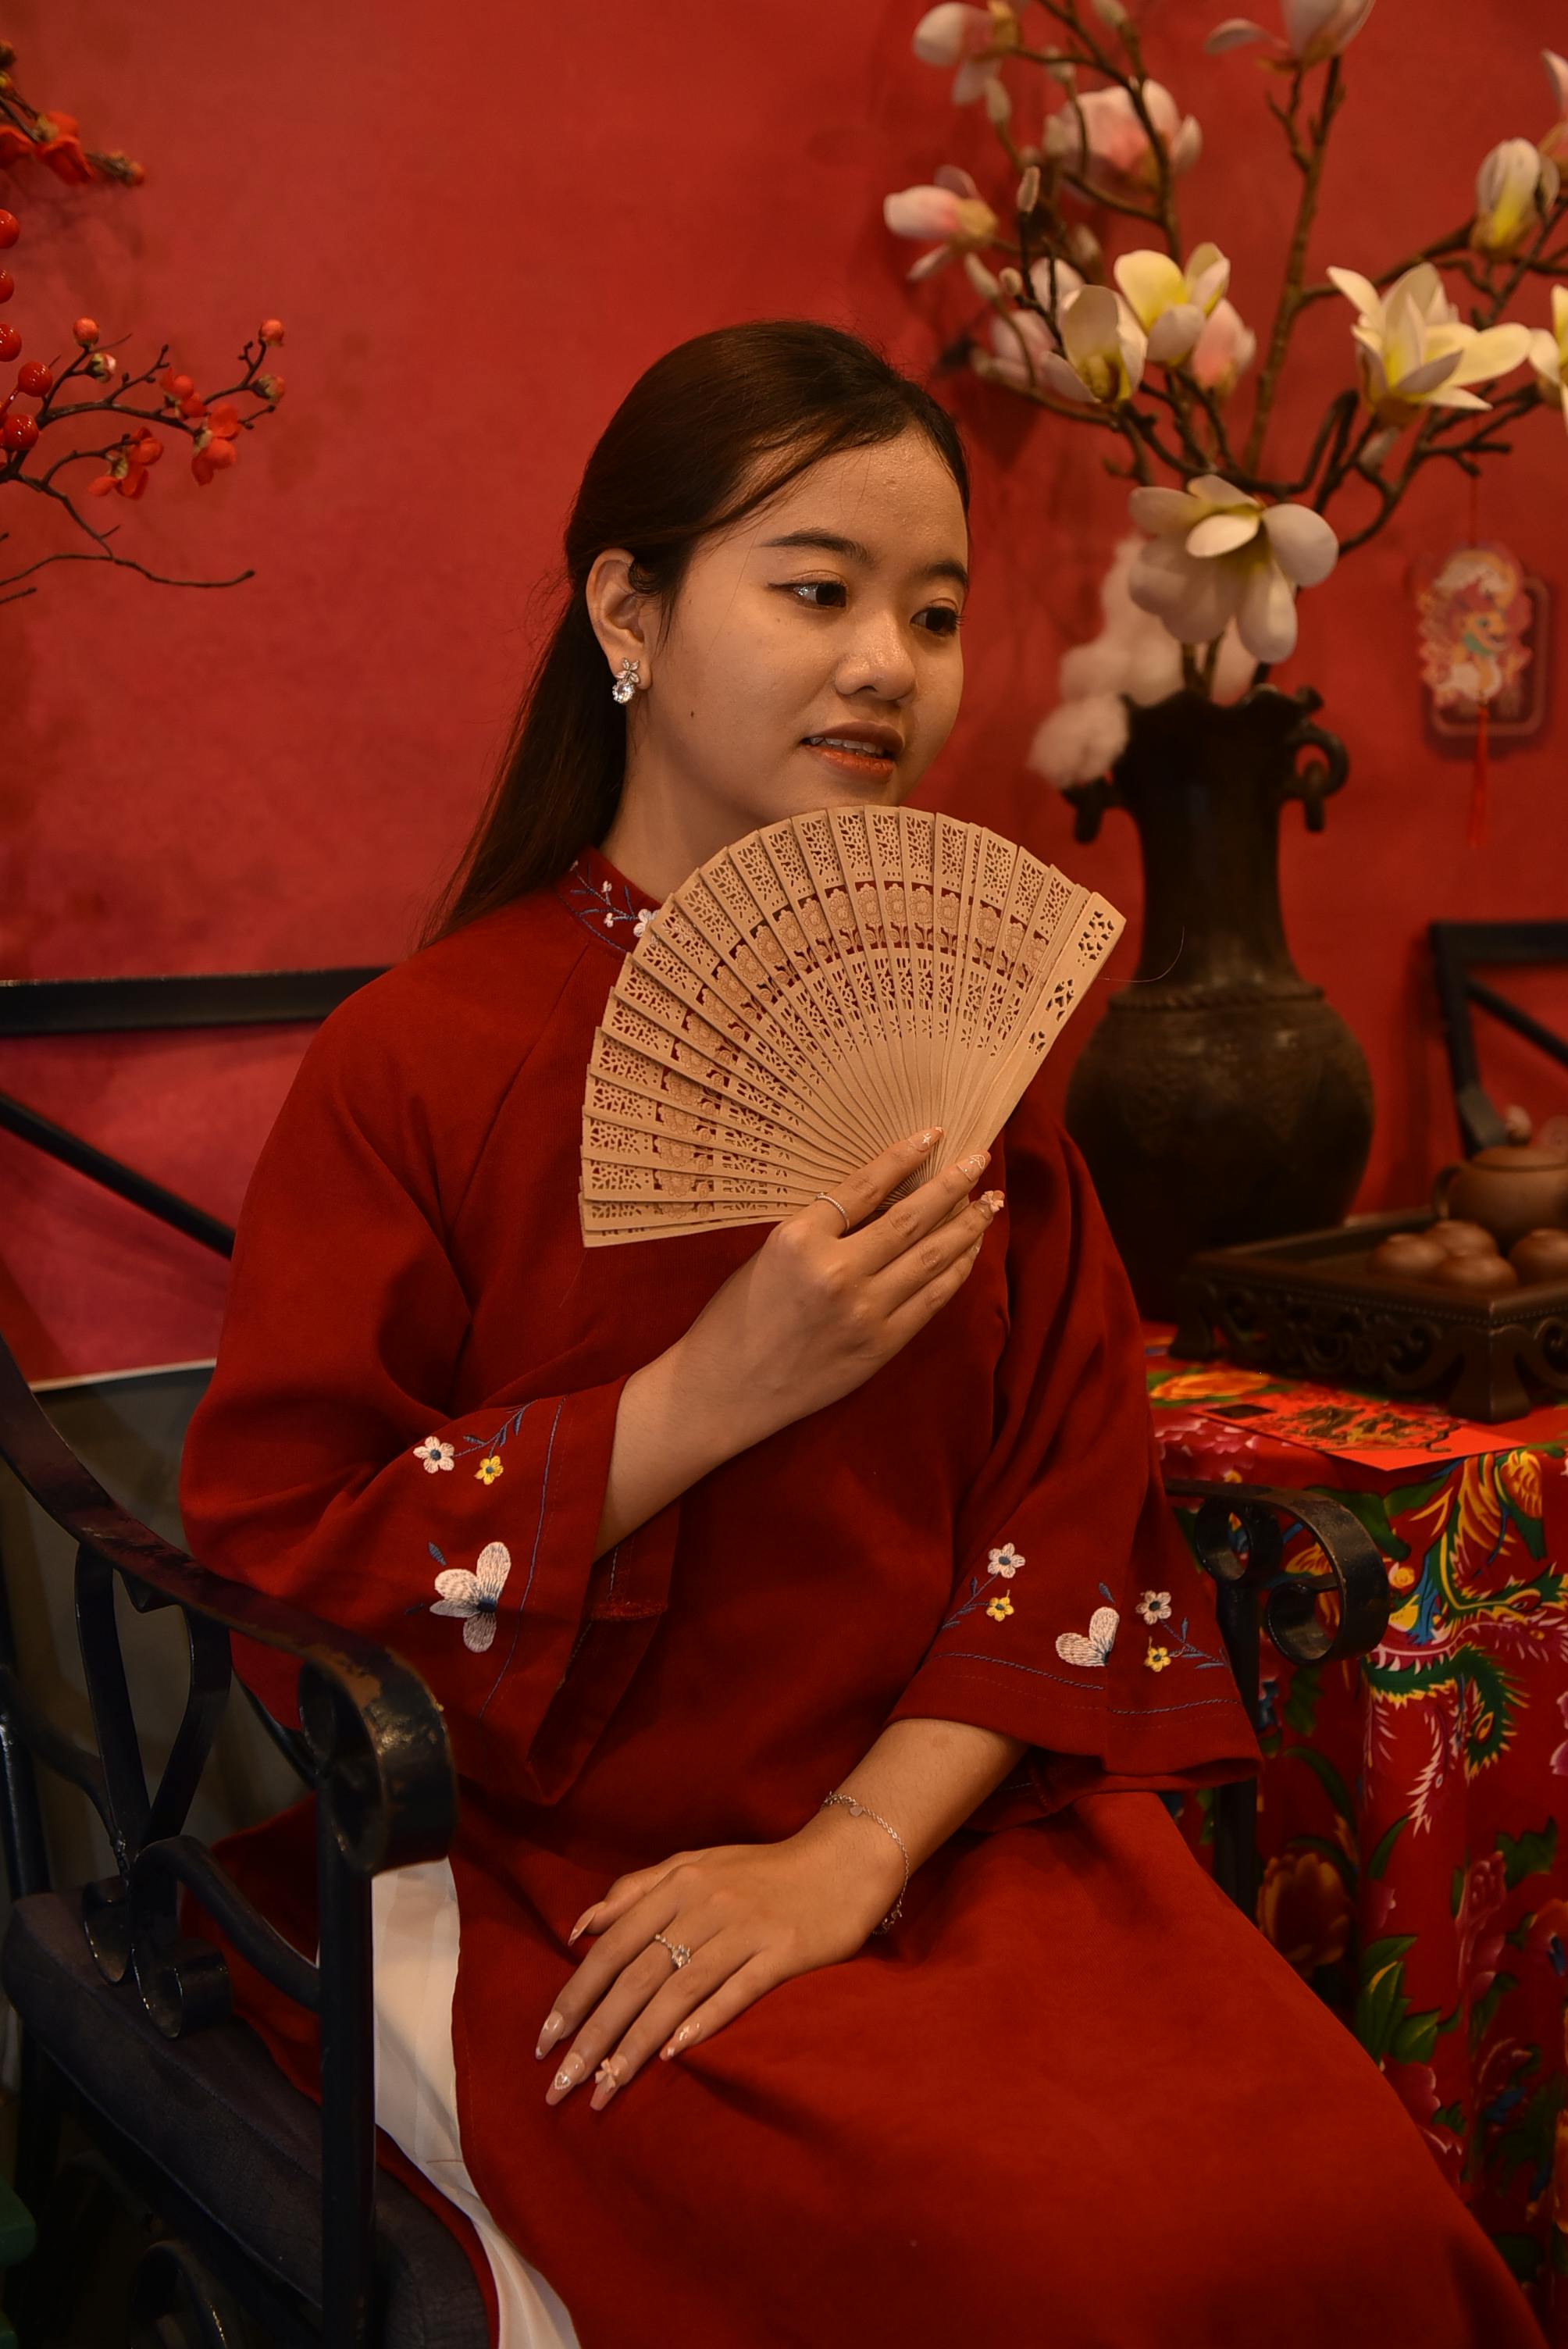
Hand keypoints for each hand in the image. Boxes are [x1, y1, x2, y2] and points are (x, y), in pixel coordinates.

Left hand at [534, 1811, 904, 2112]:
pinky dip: (702, 2022)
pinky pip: (735, 1991)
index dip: (575, 1994)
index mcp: (677, 1882)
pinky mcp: (782, 1952)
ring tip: (606, 2088)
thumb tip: (580, 1928)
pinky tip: (674, 2057)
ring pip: (677, 1991)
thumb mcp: (694, 1864)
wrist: (842, 1861)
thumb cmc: (761, 1871)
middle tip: (561, 2084)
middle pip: (637, 1976)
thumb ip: (636, 1890)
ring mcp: (744, 1929)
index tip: (544, 2040)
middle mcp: (704, 1904)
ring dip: (637, 2044)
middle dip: (594, 2034)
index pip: (612, 1945)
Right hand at [672, 1127, 1003, 1453]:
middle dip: (953, 1186)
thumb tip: (883, 1200)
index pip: (866, 1185)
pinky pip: (932, 1300)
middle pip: (911, 1219)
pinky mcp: (881, 1345)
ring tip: (990, 1203)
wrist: (725, 1389)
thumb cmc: (737, 1316)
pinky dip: (956, 1271)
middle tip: (980, 1161)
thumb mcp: (770, 1254)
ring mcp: (864, 1312)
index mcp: (799, 1240)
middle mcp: (837, 1272)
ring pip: (931, 1257)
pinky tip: (970, 1250)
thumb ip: (822, 1230)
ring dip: (967, 1227)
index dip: (905, 1157)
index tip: (935, 1134)